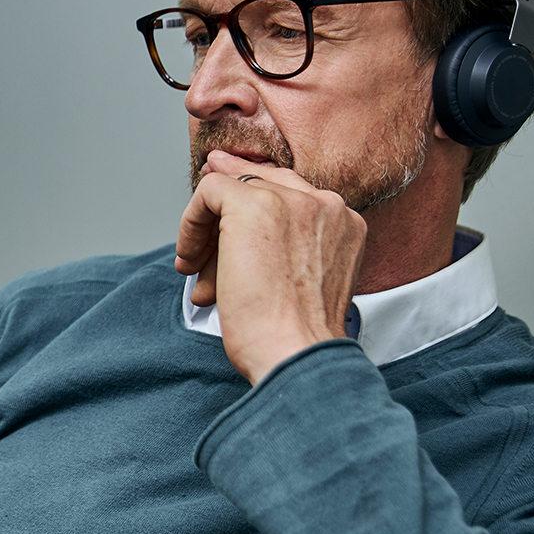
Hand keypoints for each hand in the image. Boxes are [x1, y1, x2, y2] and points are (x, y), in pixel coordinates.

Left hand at [174, 150, 366, 384]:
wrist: (294, 350)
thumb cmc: (293, 333)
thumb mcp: (300, 282)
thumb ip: (281, 249)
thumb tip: (226, 238)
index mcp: (344, 223)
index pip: (292, 192)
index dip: (252, 193)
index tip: (222, 197)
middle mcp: (326, 205)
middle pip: (264, 183)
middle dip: (223, 207)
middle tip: (197, 215)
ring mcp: (294, 201)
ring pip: (233, 190)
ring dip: (206, 232)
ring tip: (194, 269)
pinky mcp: (255, 204)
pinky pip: (208, 192)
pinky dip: (190, 225)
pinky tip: (190, 260)